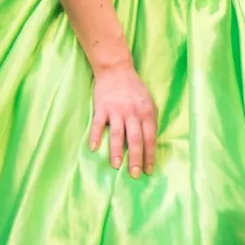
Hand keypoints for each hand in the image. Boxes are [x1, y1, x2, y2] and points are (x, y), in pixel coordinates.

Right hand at [90, 63, 156, 178]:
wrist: (116, 70)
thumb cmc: (134, 89)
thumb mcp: (148, 102)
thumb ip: (150, 120)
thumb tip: (151, 141)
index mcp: (147, 112)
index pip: (150, 137)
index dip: (150, 154)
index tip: (149, 169)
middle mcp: (133, 113)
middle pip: (136, 139)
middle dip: (136, 158)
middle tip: (135, 174)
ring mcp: (116, 110)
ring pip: (118, 134)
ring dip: (117, 151)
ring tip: (117, 166)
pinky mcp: (102, 108)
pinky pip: (98, 124)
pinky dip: (95, 136)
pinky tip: (93, 148)